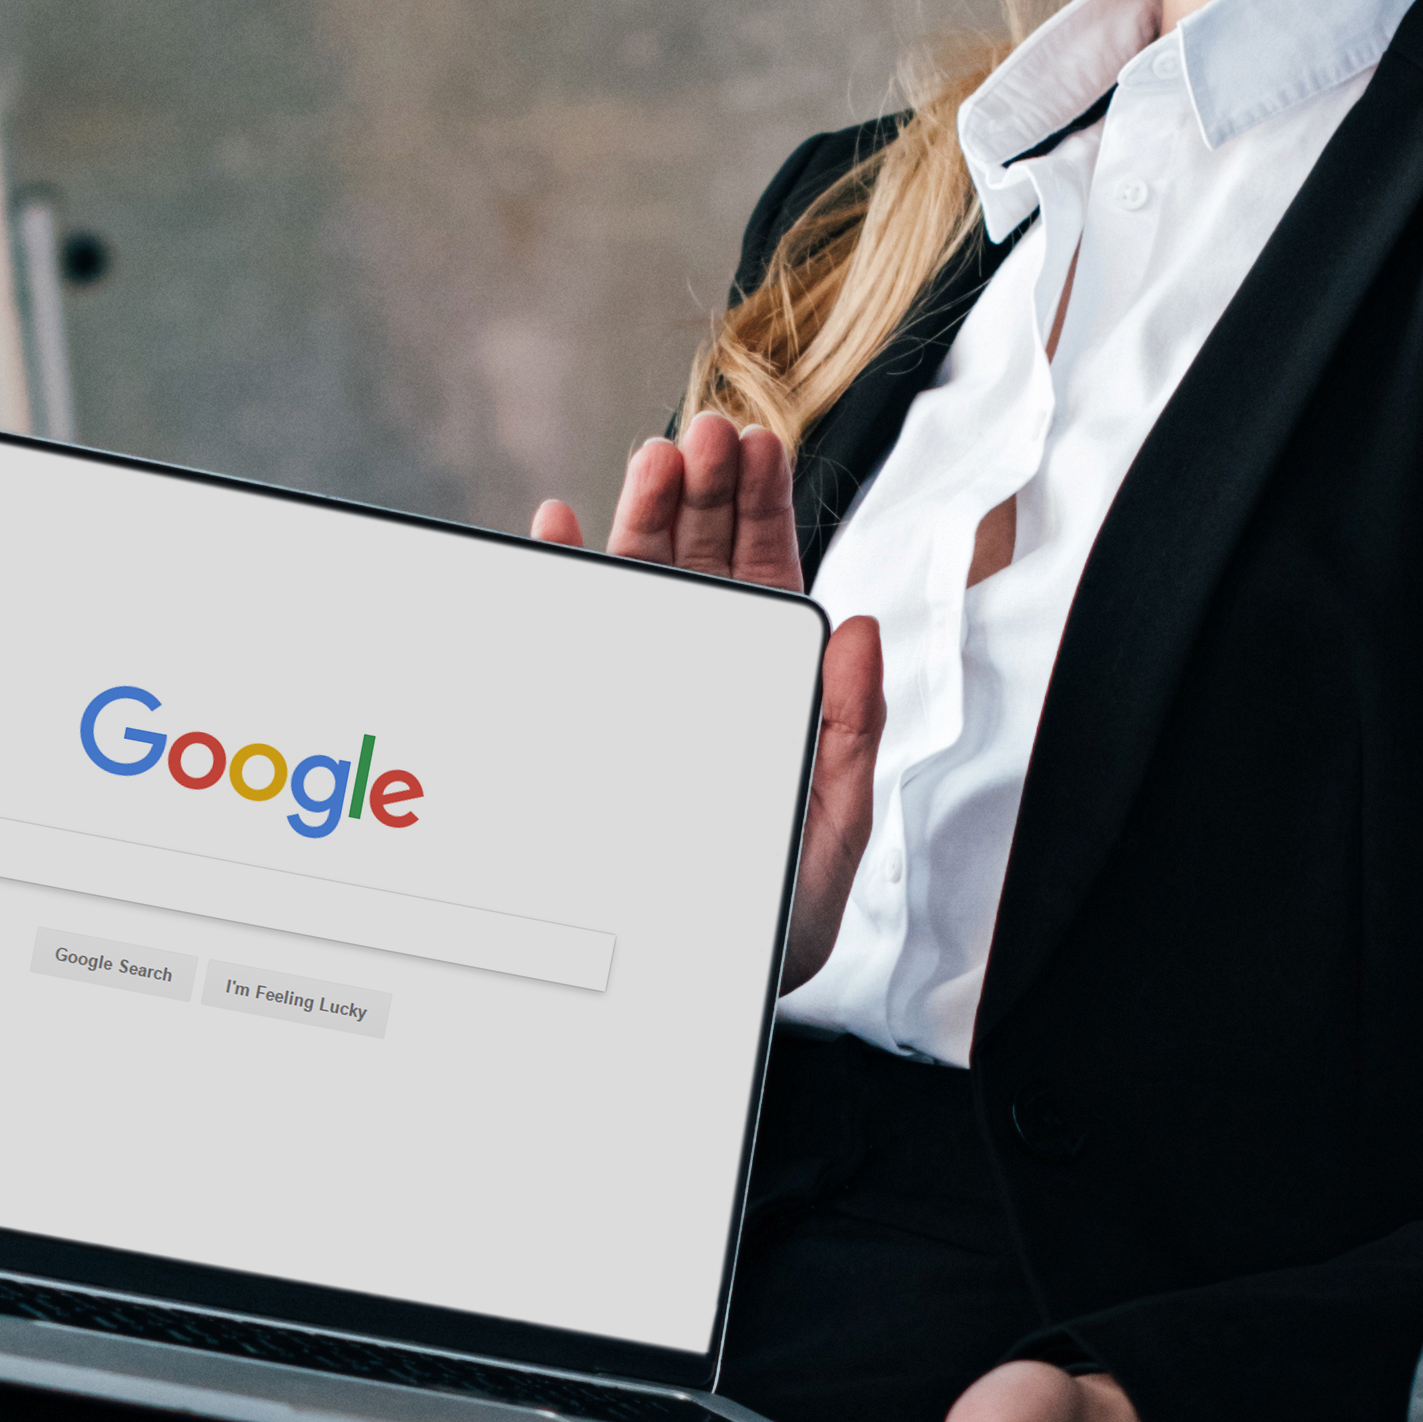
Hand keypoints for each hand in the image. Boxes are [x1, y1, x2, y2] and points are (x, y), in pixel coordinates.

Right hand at [533, 411, 883, 987]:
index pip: (770, 575)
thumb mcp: (831, 828)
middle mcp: (701, 669)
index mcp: (768, 685)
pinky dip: (562, 571)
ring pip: (639, 577)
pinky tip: (561, 525)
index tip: (759, 448)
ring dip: (644, 511)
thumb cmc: (764, 919)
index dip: (766, 506)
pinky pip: (564, 629)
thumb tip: (862, 631)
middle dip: (705, 487)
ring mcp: (636, 682)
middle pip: (702, 555)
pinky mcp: (580, 708)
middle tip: (707, 434)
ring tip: (654, 457)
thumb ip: (853, 730)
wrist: (686, 987)